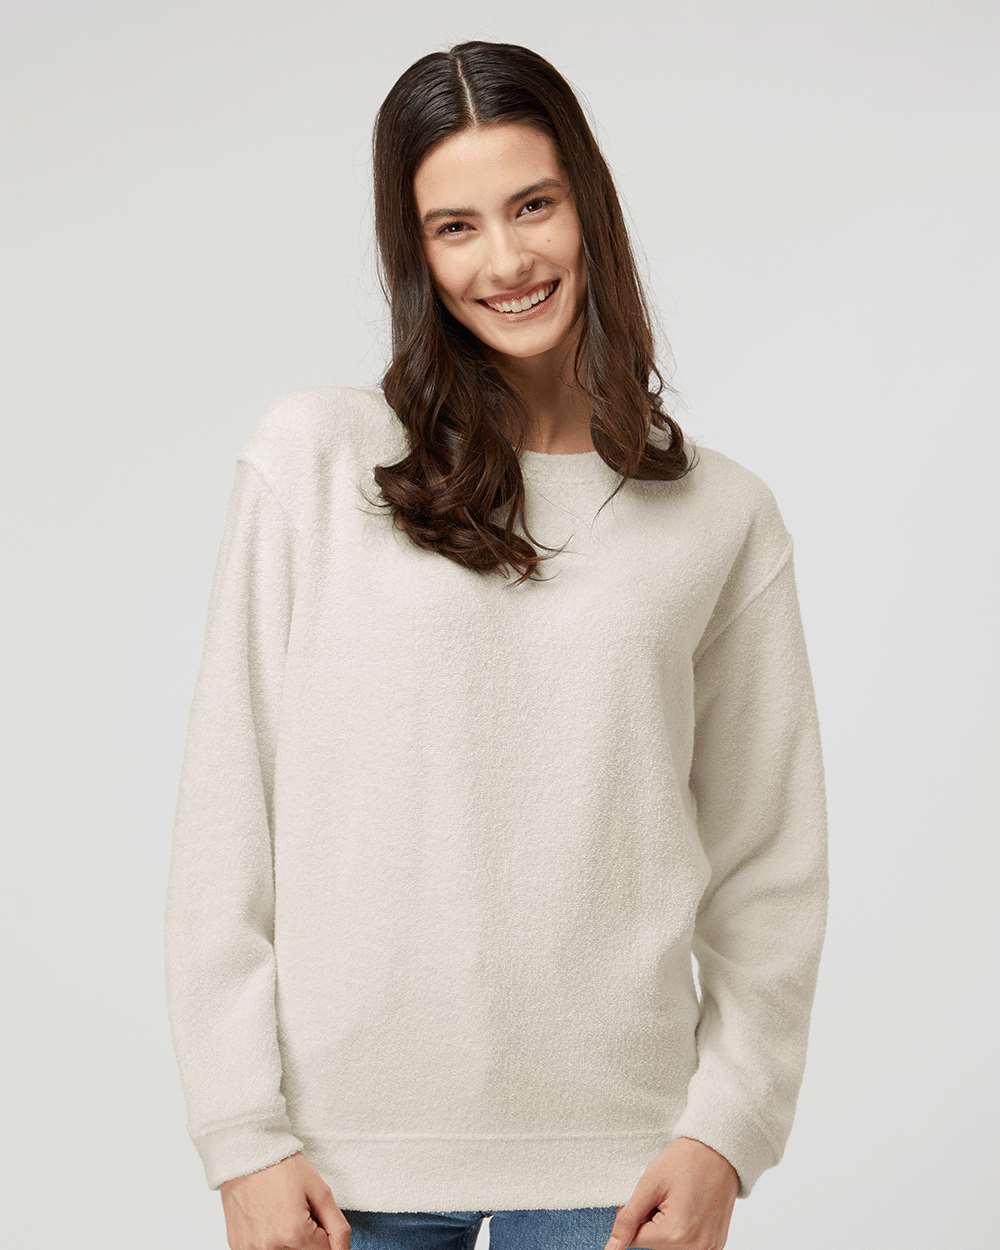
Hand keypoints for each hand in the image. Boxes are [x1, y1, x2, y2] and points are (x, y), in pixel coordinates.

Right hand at [220, 1151, 350, 1249]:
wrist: (247, 1154)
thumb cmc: (282, 1167)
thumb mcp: (320, 1192)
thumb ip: (338, 1228)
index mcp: (294, 1235)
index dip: (324, 1233)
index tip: (315, 1215)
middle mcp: (271, 1249)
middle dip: (308, 1239)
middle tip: (300, 1213)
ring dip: (291, 1242)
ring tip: (284, 1215)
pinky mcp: (240, 1248)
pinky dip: (273, 1242)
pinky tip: (269, 1220)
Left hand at [601, 1137, 738, 1249]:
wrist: (719, 1150)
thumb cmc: (686, 1160)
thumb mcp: (650, 1183)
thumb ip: (628, 1218)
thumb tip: (612, 1247)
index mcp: (676, 1233)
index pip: (636, 1239)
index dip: (636, 1215)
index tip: (649, 1195)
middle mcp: (695, 1248)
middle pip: (654, 1244)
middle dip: (652, 1222)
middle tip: (665, 1196)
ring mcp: (708, 1248)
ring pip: (669, 1246)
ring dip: (667, 1227)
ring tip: (678, 1200)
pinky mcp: (715, 1245)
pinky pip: (687, 1245)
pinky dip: (681, 1230)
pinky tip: (688, 1209)